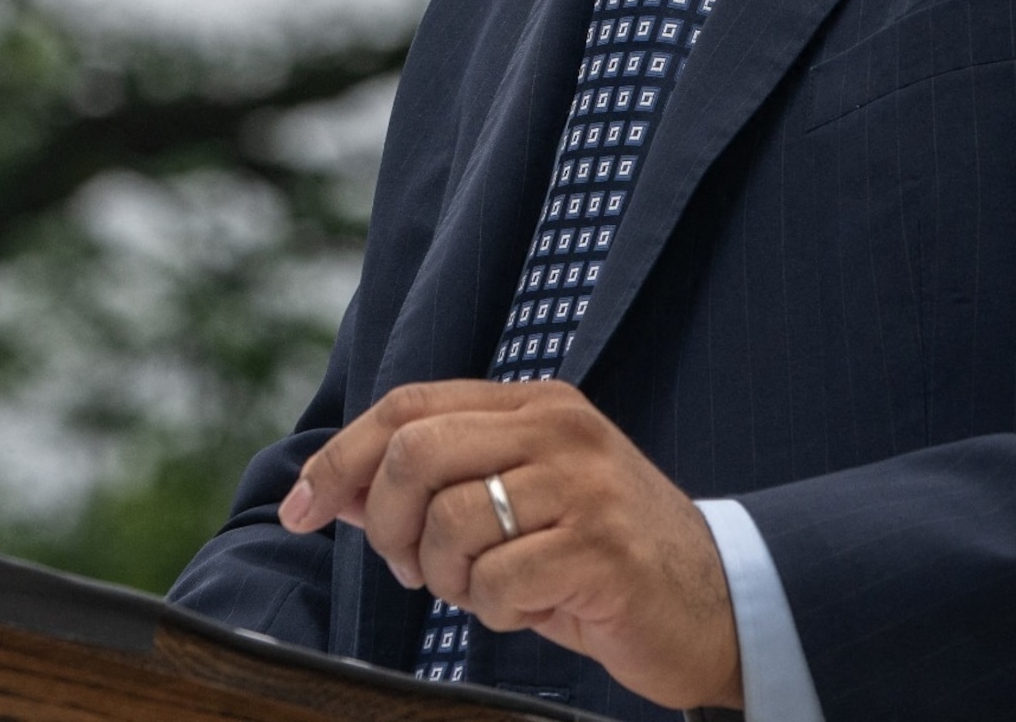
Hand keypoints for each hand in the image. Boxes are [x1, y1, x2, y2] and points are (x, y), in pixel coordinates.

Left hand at [279, 379, 743, 710]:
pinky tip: (536, 607)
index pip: (409, 406)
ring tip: (490, 590)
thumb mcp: (523, 499)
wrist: (716, 600)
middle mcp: (559, 429)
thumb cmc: (602, 555)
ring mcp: (584, 485)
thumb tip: (333, 489)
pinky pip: (497, 583)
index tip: (300, 507)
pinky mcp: (600, 547)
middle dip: (386, 523)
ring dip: (449, 579)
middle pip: (415, 452)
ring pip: (450, 523)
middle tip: (413, 568)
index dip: (341, 457)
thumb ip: (441, 483)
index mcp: (536, 404)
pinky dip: (496, 611)